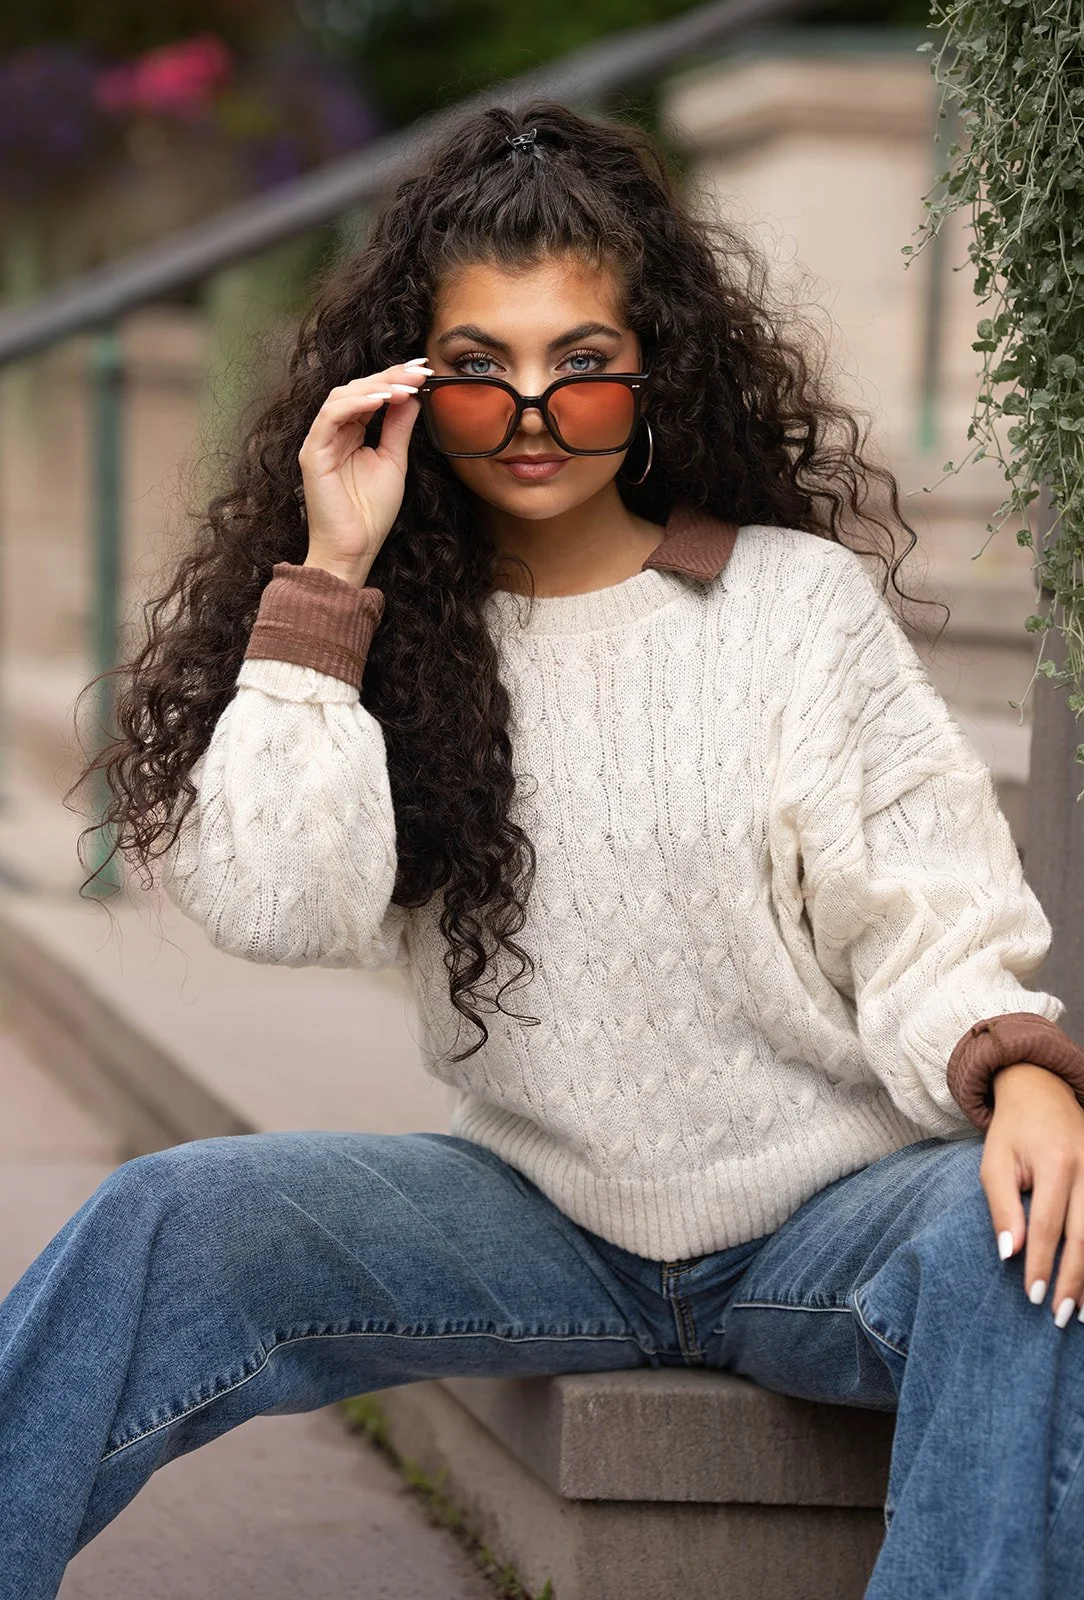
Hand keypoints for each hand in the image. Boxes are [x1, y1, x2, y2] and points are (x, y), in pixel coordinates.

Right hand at [297, 356, 431, 584]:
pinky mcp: (313, 453)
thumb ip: (399, 428)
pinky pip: (331, 417)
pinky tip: (381, 401)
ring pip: (342, 396)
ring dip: (376, 387)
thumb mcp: (394, 461)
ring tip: (406, 386)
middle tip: (420, 370)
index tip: (424, 370)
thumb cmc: (370, 513)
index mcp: (351, 433)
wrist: (354, 549)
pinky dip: (356, 404)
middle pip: (357, 389)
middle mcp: (333, 432)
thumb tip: (413, 396)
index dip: (395, 378)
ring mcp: (320, 441)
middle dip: (390, 376)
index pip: (370, 395)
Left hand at [982, 1061, 1083, 1327]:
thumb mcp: (994, 1162)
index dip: (1041, 1263)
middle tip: (1060, 1315)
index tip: (1033, 1297)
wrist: (1041, 1090)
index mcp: (1057, 1162)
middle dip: (1073, 1280)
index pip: (1048, 1226)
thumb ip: (1003, 1206)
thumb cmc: (1012, 1132)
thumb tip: (1009, 1253)